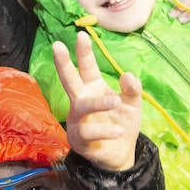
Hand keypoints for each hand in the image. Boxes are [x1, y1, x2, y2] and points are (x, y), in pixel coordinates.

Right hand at [53, 33, 140, 171]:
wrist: (121, 154)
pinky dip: (104, 130)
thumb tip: (128, 75)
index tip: (81, 34)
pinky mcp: (78, 139)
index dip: (84, 52)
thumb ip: (132, 90)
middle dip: (64, 63)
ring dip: (97, 103)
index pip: (87, 67)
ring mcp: (77, 120)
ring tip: (114, 101)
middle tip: (57, 46)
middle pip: (69, 80)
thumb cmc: (122, 124)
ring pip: (81, 107)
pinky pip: (88, 132)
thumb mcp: (133, 105)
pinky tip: (118, 130)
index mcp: (93, 88)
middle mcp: (81, 101)